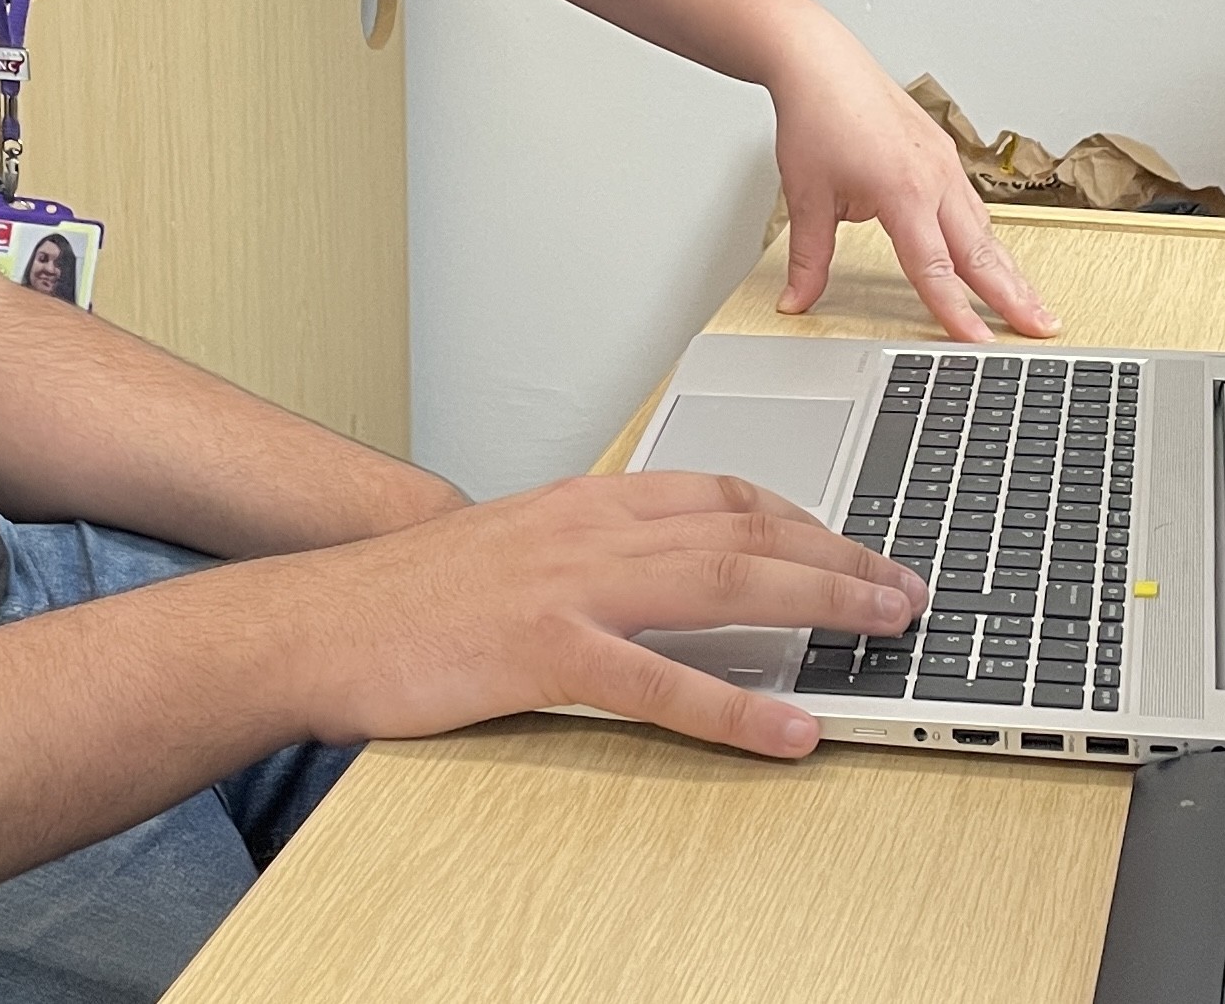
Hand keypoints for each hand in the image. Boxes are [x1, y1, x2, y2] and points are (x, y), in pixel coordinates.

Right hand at [277, 473, 925, 758]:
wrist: (318, 619)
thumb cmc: (409, 597)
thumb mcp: (517, 550)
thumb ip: (592, 555)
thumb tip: (664, 582)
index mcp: (587, 500)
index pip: (723, 493)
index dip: (804, 519)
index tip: (858, 546)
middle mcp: (591, 527)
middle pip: (746, 530)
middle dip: (841, 557)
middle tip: (906, 591)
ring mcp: (571, 587)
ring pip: (725, 585)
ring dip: (821, 606)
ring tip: (887, 633)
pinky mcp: (545, 651)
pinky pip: (662, 684)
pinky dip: (740, 709)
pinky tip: (792, 732)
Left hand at [764, 19, 1059, 341]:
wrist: (820, 62)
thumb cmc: (816, 118)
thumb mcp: (805, 197)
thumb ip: (808, 258)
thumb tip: (796, 300)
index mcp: (903, 192)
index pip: (934, 269)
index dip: (957, 313)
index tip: (978, 345)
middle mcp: (934, 178)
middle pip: (980, 251)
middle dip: (1014, 295)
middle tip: (1043, 328)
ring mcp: (943, 163)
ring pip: (982, 227)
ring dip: (1006, 268)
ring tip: (1029, 303)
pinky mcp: (941, 154)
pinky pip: (971, 204)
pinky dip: (986, 236)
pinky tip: (991, 256)